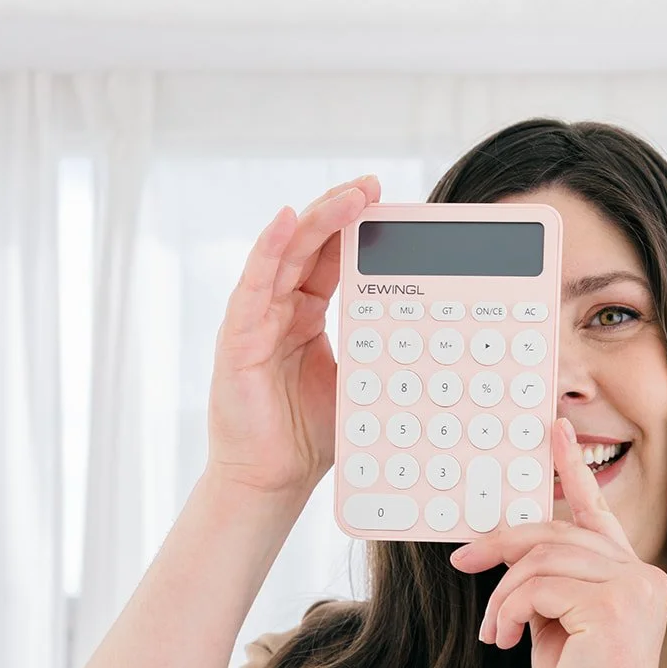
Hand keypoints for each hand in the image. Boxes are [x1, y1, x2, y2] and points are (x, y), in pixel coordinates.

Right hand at [206, 172, 381, 505]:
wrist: (272, 482)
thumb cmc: (309, 439)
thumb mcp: (356, 384)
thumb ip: (376, 354)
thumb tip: (429, 342)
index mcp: (305, 316)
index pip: (329, 259)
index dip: (354, 229)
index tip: (385, 204)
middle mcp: (278, 310)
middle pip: (308, 245)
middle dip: (340, 210)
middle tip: (373, 186)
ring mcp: (255, 320)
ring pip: (285, 254)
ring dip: (317, 219)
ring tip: (349, 193)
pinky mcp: (237, 338)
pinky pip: (253, 285)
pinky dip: (269, 249)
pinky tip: (287, 221)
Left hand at [449, 418, 666, 667]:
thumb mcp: (556, 628)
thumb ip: (548, 588)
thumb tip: (511, 557)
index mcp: (631, 577)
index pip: (599, 514)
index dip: (573, 470)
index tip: (554, 432)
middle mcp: (642, 575)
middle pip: (556, 533)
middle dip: (502, 544)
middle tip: (462, 559)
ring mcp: (635, 588)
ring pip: (542, 559)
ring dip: (503, 594)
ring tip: (494, 631)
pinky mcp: (616, 606)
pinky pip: (538, 586)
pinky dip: (509, 610)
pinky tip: (505, 640)